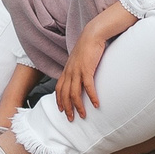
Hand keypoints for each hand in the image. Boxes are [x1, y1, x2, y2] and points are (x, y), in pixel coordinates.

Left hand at [56, 3, 138, 117]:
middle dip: (66, 108)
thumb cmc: (88, 46)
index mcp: (67, 69)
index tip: (61, 110)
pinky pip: (88, 87)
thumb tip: (81, 76)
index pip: (59, 88)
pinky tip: (96, 104)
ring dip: (78, 106)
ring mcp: (77, 71)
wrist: (93, 34)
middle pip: (64, 94)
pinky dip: (91, 97)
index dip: (59, 100)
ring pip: (74, 93)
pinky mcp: (87, 69)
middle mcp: (69, 72)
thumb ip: (78, 68)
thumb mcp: (79, 59)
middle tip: (70, 119)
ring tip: (82, 115)